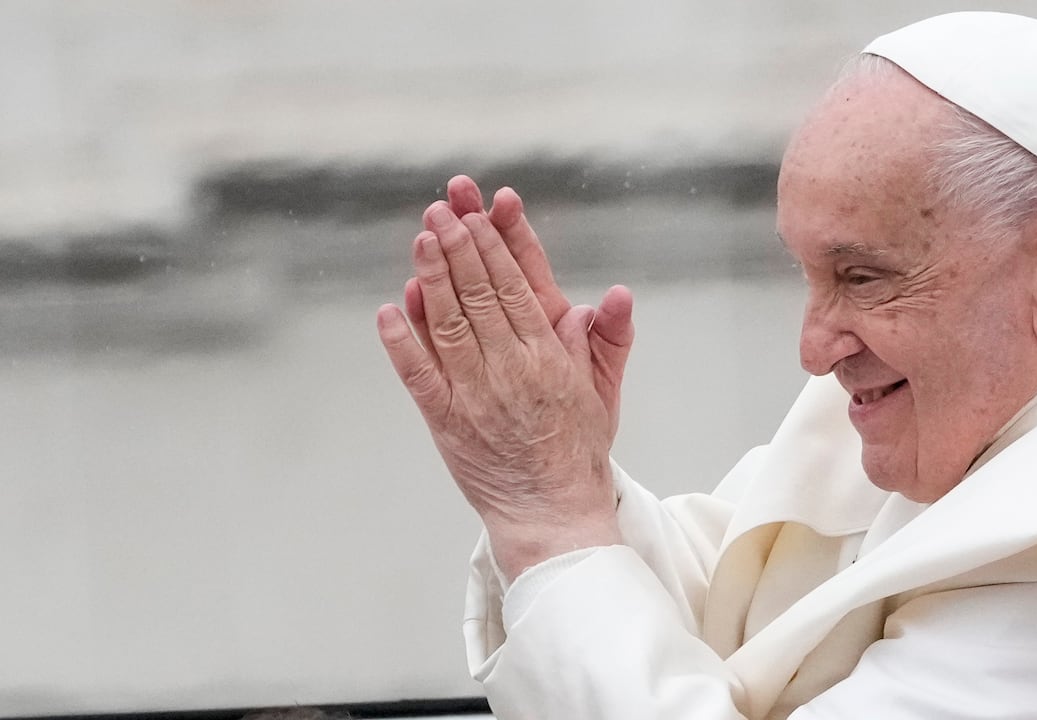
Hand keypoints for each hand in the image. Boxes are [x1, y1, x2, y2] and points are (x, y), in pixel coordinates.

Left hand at [378, 201, 623, 578]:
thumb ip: (608, 340)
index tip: (479, 213)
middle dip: (459, 247)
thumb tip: (614, 295)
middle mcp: (512, 368)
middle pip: (481, 294)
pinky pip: (419, 374)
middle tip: (442, 210)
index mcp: (550, 355)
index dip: (496, 245)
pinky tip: (390, 309)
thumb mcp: (604, 390)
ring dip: (432, 279)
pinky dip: (402, 341)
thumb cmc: (577, 448)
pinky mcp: (447, 421)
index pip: (519, 285)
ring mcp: (476, 394)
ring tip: (421, 240)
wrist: (552, 512)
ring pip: (449, 323)